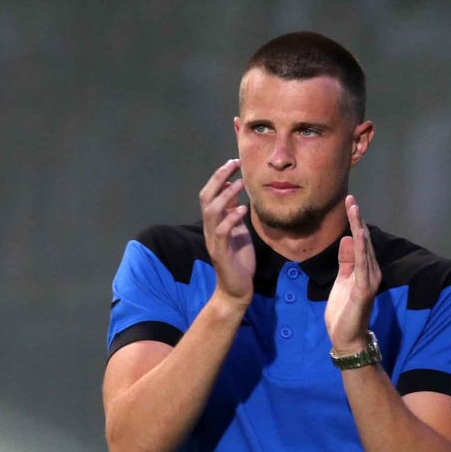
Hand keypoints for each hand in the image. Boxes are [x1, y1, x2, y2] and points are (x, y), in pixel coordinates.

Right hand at [200, 158, 254, 307]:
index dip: (220, 176)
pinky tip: (243, 209)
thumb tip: (235, 192)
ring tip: (240, 184)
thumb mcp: (239, 232)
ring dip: (226, 195)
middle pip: (206, 197)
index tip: (233, 162)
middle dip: (219, 178)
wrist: (236, 289)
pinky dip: (232, 218)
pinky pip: (222, 232)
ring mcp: (213, 240)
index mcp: (214, 222)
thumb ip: (234, 214)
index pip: (211, 193)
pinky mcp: (220, 252)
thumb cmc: (239, 260)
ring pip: (212, 212)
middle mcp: (210, 228)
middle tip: (234, 164)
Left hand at [325, 195, 380, 353]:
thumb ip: (346, 261)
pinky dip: (361, 249)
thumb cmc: (343, 312)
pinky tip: (359, 234)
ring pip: (365, 249)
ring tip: (354, 209)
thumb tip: (348, 238)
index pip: (360, 241)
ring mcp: (369, 280)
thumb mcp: (342, 281)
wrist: (346, 338)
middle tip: (350, 199)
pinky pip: (362, 265)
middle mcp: (371, 271)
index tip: (349, 203)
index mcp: (365, 269)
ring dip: (359, 228)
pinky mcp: (364, 289)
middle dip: (357, 219)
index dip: (355, 221)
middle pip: (364, 240)